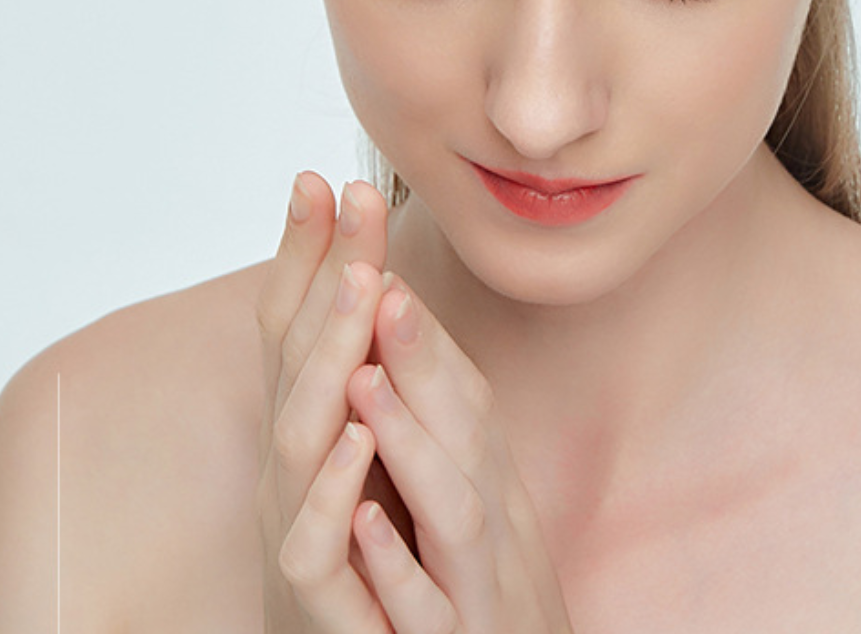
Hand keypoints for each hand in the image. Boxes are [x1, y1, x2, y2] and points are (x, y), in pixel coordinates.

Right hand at [256, 170, 409, 631]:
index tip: (325, 177)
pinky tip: (356, 437)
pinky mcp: (314, 595)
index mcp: (311, 420)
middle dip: (324, 273)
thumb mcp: (376, 438)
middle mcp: (290, 460)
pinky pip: (313, 542)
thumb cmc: (379, 539)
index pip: (301, 321)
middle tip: (349, 201)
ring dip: (330, 355)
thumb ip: (372, 367)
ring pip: (298, 432)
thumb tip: (375, 274)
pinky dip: (330, 489)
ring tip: (364, 288)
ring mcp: (294, 522)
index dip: (309, 250)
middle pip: (298, 354)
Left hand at [344, 271, 576, 633]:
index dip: (425, 330)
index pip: (465, 395)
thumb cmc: (490, 599)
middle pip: (467, 430)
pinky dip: (399, 564)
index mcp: (491, 486)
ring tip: (362, 381)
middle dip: (421, 354)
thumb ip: (450, 436)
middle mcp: (498, 524)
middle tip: (378, 281)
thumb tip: (408, 354)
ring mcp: (483, 588)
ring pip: (455, 508)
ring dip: (412, 440)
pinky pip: (429, 609)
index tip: (383, 262)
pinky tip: (363, 522)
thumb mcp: (476, 508)